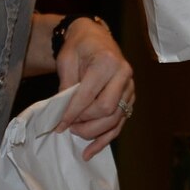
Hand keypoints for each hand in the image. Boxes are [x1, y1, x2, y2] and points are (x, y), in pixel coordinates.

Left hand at [55, 18, 135, 157]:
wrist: (95, 38)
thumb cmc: (79, 47)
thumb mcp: (66, 60)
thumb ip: (66, 86)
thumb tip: (62, 113)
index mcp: (107, 62)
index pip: (88, 95)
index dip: (72, 113)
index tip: (59, 125)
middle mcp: (123, 74)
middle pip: (106, 109)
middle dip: (85, 122)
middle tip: (69, 126)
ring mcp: (130, 87)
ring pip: (115, 119)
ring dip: (94, 132)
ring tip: (76, 133)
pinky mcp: (130, 98)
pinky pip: (119, 123)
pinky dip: (105, 139)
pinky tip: (90, 151)